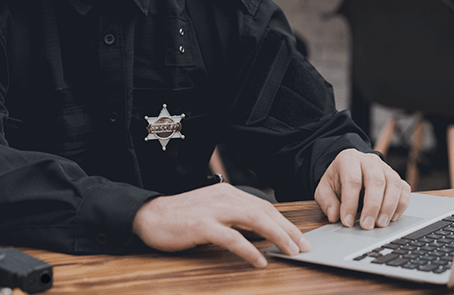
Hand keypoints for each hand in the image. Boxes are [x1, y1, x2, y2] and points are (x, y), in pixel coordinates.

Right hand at [132, 183, 309, 267]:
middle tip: (303, 246)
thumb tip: (261, 234)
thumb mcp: (212, 212)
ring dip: (276, 236)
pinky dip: (249, 249)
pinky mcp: (202, 225)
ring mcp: (213, 210)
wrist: (149, 216)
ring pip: (254, 220)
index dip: (284, 221)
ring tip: (290, 250)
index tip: (299, 237)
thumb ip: (234, 218)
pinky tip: (260, 260)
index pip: (263, 206)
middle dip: (287, 229)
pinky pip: (231, 238)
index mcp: (228, 193)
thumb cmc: (181, 217)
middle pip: (264, 211)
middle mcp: (224, 197)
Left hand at [314, 149, 410, 229]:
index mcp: (349, 159)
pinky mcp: (396, 177)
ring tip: (380, 224)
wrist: (350, 168)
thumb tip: (334, 215)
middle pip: (376, 181)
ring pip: (393, 184)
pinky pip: (404, 189)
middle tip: (367, 225)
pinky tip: (392, 217)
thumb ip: (327, 201)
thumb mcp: (325, 188)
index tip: (347, 221)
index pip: (352, 180)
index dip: (350, 202)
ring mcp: (385, 168)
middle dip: (372, 206)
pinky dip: (401, 204)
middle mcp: (369, 161)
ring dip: (389, 207)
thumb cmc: (338, 179)